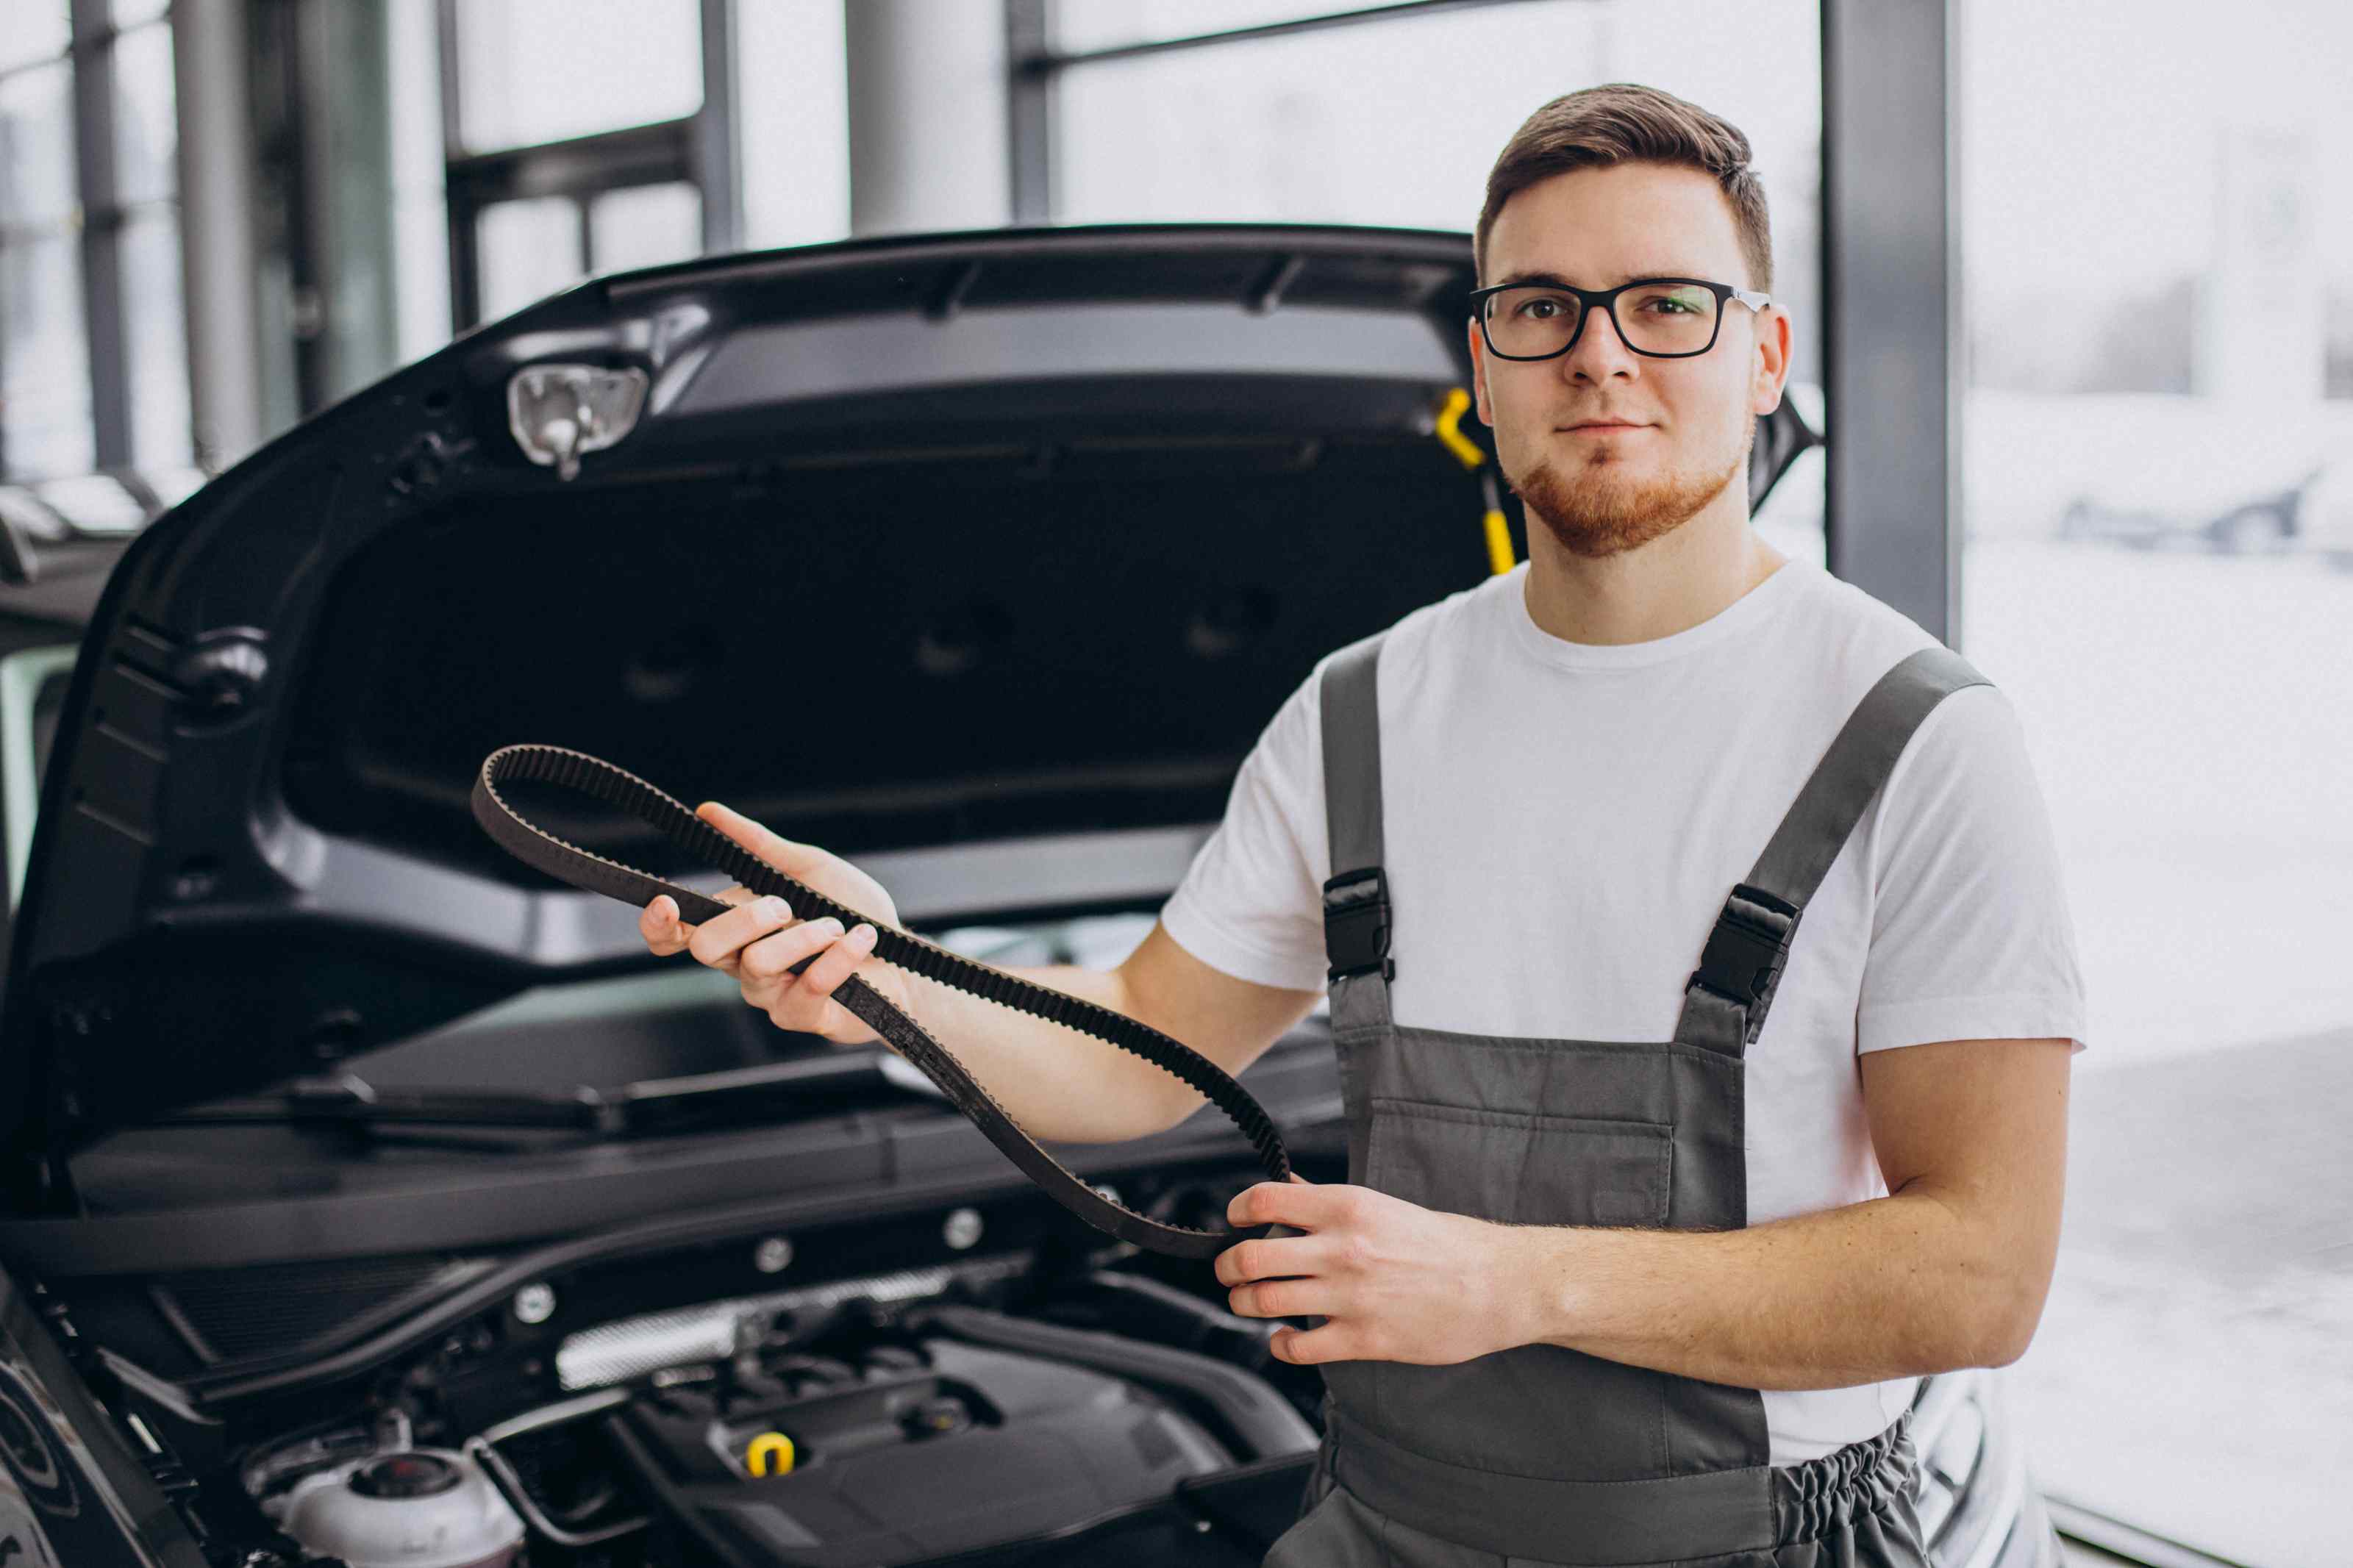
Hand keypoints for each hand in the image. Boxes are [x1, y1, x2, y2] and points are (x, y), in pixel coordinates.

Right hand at [638, 801, 913, 1046]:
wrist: (905, 958)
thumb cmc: (853, 913)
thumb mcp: (808, 868)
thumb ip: (758, 845)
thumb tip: (708, 811)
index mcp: (736, 930)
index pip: (677, 937)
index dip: (660, 926)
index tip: (666, 901)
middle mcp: (744, 966)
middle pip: (706, 948)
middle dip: (746, 917)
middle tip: (786, 904)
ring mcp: (772, 995)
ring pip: (757, 965)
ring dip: (804, 936)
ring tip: (837, 924)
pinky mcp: (804, 1016)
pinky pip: (806, 989)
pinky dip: (837, 957)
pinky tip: (860, 939)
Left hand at [1216, 1174, 1536, 1366]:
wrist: (1498, 1285)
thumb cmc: (1447, 1243)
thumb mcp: (1385, 1206)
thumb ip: (1328, 1201)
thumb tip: (1287, 1186)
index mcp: (1348, 1206)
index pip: (1265, 1199)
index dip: (1238, 1210)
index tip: (1236, 1220)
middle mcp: (1342, 1249)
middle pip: (1250, 1257)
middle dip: (1227, 1266)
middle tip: (1229, 1270)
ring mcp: (1350, 1297)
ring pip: (1263, 1302)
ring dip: (1244, 1303)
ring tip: (1249, 1302)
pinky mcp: (1363, 1339)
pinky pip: (1298, 1348)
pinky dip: (1279, 1345)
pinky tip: (1283, 1338)